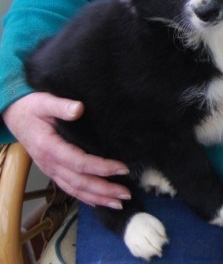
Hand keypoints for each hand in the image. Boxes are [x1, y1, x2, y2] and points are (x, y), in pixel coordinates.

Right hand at [2, 92, 130, 207]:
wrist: (14, 115)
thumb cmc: (31, 107)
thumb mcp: (44, 101)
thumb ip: (61, 106)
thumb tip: (79, 109)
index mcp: (49, 147)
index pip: (79, 162)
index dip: (102, 168)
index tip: (122, 169)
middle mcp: (49, 163)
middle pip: (79, 182)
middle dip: (104, 190)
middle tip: (126, 194)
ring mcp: (50, 169)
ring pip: (75, 189)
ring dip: (97, 198)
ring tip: (118, 203)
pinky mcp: (52, 170)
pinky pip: (68, 188)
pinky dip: (84, 197)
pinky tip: (99, 201)